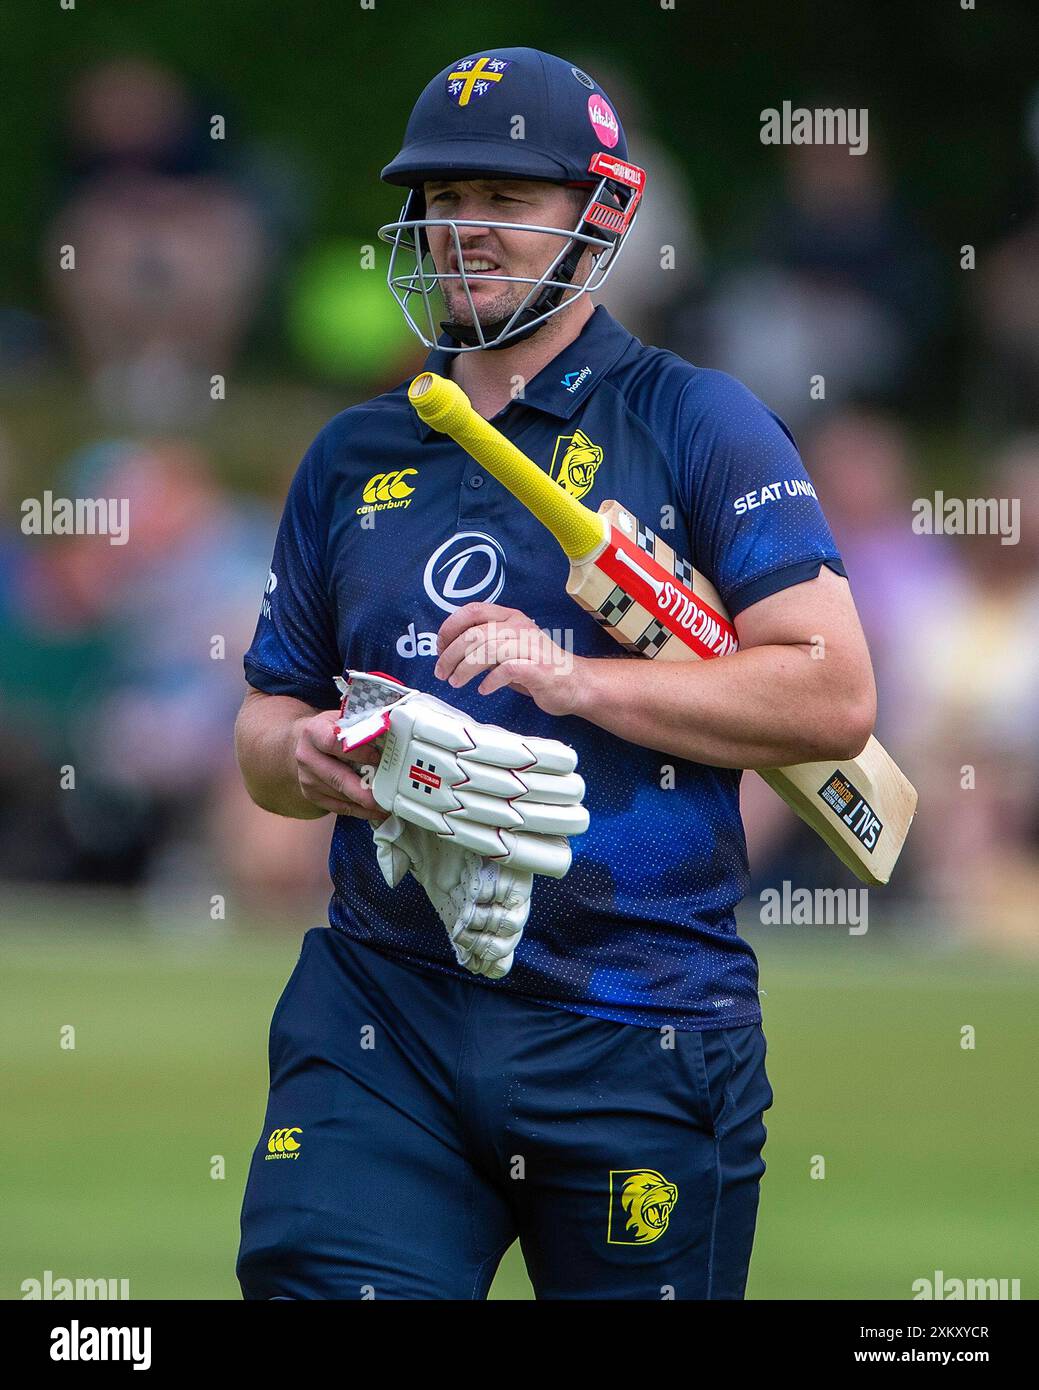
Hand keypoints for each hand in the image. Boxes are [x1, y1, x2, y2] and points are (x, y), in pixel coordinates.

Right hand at [292, 709, 388, 820]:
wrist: (304, 742)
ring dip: (366, 803)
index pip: (334, 743)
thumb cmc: (330, 729)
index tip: (377, 757)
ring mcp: (308, 779)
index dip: (357, 751)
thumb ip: (364, 721)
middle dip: (364, 791)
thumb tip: (393, 723)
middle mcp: (307, 757)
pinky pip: (339, 807)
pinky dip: (360, 811)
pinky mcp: (312, 795)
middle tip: (386, 798)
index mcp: (314, 733)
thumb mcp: (343, 717)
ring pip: (341, 796)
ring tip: (389, 804)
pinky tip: (376, 811)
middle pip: (338, 778)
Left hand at [433, 602, 588, 717]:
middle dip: (451, 654)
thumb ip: (484, 645)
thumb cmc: (537, 667)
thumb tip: (450, 650)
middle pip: (475, 633)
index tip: (440, 647)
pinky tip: (484, 690)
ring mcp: (530, 647)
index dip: (450, 627)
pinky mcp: (538, 668)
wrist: (575, 683)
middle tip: (441, 672)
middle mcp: (520, 627)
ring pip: (487, 650)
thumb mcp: (508, 649)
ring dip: (465, 669)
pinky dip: (490, 681)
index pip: (473, 610)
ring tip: (456, 682)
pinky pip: (507, 669)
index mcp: (510, 618)